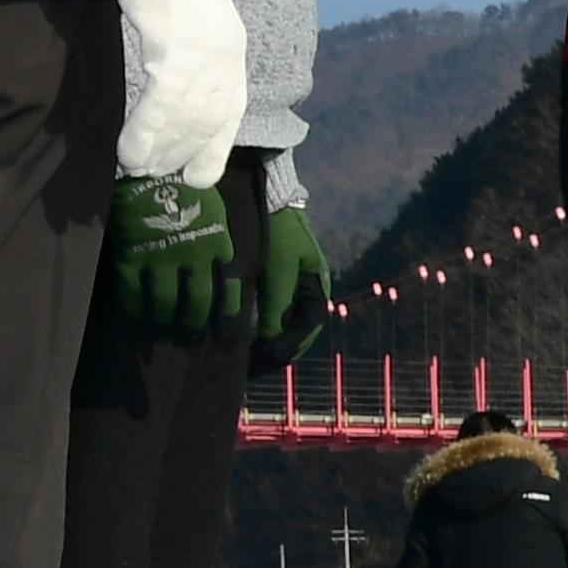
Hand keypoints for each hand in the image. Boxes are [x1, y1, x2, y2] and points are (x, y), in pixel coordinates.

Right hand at [108, 173, 232, 331]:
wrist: (150, 167)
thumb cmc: (187, 188)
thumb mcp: (216, 214)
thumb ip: (218, 243)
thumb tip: (223, 270)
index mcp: (218, 246)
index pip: (229, 289)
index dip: (228, 314)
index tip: (226, 332)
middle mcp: (193, 258)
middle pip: (197, 303)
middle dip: (194, 325)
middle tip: (190, 338)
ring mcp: (160, 259)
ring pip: (165, 303)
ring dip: (165, 320)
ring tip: (163, 331)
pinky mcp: (131, 256)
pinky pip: (132, 292)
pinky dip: (135, 308)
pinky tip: (137, 317)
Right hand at [110, 0, 249, 187]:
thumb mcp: (197, 19)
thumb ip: (193, 49)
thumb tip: (174, 71)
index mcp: (231, 53)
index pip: (230, 110)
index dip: (215, 144)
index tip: (200, 170)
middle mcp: (225, 61)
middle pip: (207, 122)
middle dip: (184, 153)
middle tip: (160, 175)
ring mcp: (204, 61)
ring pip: (185, 121)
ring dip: (161, 151)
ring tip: (141, 172)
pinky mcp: (175, 55)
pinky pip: (161, 107)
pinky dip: (145, 135)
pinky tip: (130, 155)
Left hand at [249, 206, 330, 367]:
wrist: (270, 201)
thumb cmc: (278, 233)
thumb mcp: (279, 269)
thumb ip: (278, 303)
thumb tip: (271, 338)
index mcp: (317, 287)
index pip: (309, 327)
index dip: (289, 346)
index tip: (266, 357)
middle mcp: (310, 290)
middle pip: (301, 331)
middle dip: (281, 350)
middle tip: (256, 366)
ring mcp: (295, 287)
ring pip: (289, 326)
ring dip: (274, 343)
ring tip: (251, 357)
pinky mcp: (278, 282)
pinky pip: (277, 314)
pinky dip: (266, 329)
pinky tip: (249, 335)